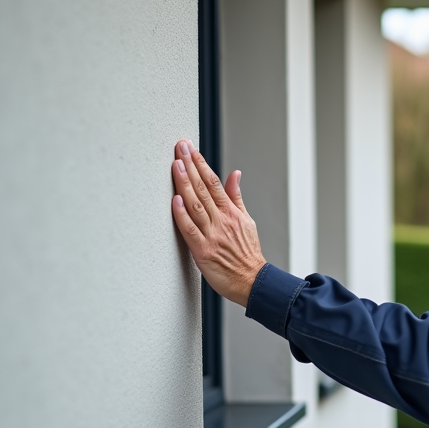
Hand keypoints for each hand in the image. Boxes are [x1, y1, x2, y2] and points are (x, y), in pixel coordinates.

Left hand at [170, 140, 265, 306]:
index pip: (214, 182)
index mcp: (231, 212)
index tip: (190, 149)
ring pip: (196, 205)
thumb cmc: (248, 253)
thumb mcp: (247, 220)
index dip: (201, 164)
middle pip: (203, 188)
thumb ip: (236, 197)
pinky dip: (182, 215)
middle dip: (190, 165)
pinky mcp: (202, 251)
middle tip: (180, 147)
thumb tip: (234, 174)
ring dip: (185, 183)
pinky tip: (175, 200)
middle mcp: (221, 220)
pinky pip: (190, 230)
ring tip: (176, 165)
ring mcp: (212, 235)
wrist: (253, 281)